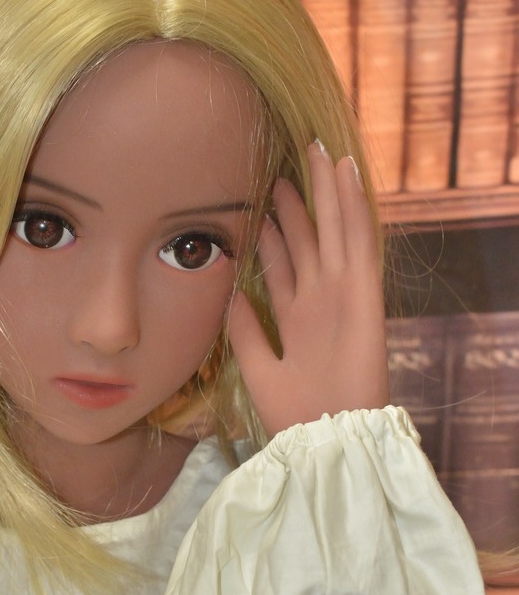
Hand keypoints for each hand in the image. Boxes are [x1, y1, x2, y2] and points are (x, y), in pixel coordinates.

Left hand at [226, 142, 388, 438]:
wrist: (327, 441)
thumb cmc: (295, 416)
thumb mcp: (258, 368)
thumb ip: (247, 331)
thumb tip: (232, 294)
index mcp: (297, 319)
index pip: (284, 264)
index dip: (274, 232)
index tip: (260, 202)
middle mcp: (320, 301)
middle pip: (309, 239)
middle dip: (299, 203)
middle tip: (287, 163)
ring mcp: (343, 294)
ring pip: (333, 230)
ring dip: (326, 192)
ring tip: (316, 152)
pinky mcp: (363, 294)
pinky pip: (358, 240)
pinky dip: (354, 205)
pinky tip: (347, 172)